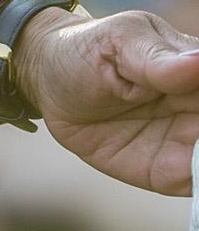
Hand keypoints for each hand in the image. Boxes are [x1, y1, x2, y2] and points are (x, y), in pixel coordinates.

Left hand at [24, 7, 198, 191]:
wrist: (47, 81)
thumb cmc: (87, 50)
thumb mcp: (119, 44)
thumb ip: (157, 59)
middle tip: (193, 138)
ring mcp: (190, 143)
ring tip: (186, 154)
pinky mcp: (168, 173)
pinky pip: (196, 186)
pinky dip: (198, 186)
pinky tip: (189, 179)